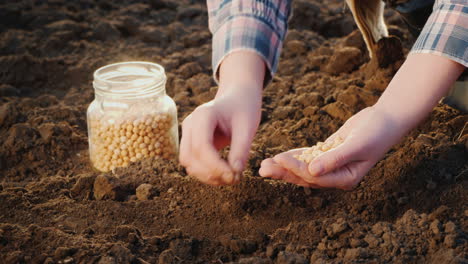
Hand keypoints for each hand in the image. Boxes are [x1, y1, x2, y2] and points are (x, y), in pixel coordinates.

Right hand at [179, 51, 264, 185]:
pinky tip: (224, 174)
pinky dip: (205, 173)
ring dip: (206, 176)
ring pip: (187, 163)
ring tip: (230, 178)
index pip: (201, 146)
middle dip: (210, 173)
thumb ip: (241, 150)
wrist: (238, 98)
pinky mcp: (190, 142)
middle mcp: (190, 123)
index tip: (234, 176)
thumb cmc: (244, 109)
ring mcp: (187, 133)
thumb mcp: (248, 127)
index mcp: (203, 115)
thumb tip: (235, 173)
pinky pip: (192, 162)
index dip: (215, 166)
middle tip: (234, 179)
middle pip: (190, 157)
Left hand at [259, 106, 406, 189]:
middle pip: (305, 176)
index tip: (279, 158)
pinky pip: (308, 157)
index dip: (295, 168)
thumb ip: (335, 159)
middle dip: (283, 172)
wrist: (386, 120)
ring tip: (265, 164)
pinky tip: (281, 155)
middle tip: (262, 168)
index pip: (314, 177)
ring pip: (304, 167)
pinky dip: (295, 156)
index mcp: (345, 179)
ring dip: (285, 165)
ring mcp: (332, 165)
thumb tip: (312, 171)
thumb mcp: (357, 145)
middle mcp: (337, 176)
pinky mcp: (329, 153)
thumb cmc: (376, 133)